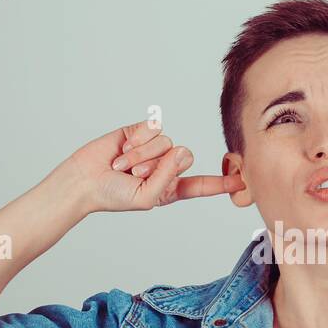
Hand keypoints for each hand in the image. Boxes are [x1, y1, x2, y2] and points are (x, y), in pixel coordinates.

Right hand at [71, 120, 245, 212]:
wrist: (85, 180)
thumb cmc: (114, 195)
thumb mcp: (147, 198)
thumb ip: (168, 179)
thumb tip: (180, 151)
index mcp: (171, 187)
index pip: (201, 184)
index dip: (221, 183)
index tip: (242, 181)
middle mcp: (166, 166)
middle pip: (184, 156)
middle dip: (157, 165)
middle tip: (135, 175)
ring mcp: (154, 148)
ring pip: (166, 142)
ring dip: (141, 155)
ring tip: (123, 165)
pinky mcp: (140, 132)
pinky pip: (152, 129)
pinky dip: (137, 141)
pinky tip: (122, 149)